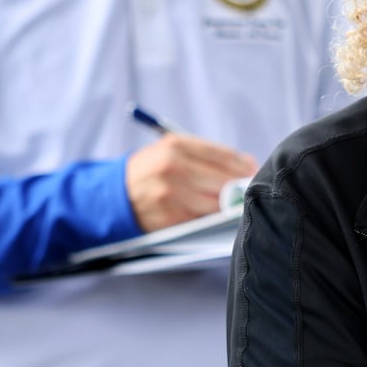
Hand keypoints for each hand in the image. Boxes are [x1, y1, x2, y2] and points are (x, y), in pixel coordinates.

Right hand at [125, 134, 256, 230]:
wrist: (114, 195)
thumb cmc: (151, 171)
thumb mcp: (172, 151)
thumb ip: (208, 154)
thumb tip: (248, 164)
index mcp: (176, 145)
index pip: (225, 156)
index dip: (244, 167)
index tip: (253, 173)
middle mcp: (173, 168)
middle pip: (224, 181)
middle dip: (239, 188)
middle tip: (246, 192)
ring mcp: (170, 194)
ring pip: (216, 204)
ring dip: (227, 207)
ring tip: (231, 205)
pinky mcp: (168, 218)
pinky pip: (202, 220)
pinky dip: (210, 220)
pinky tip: (212, 216)